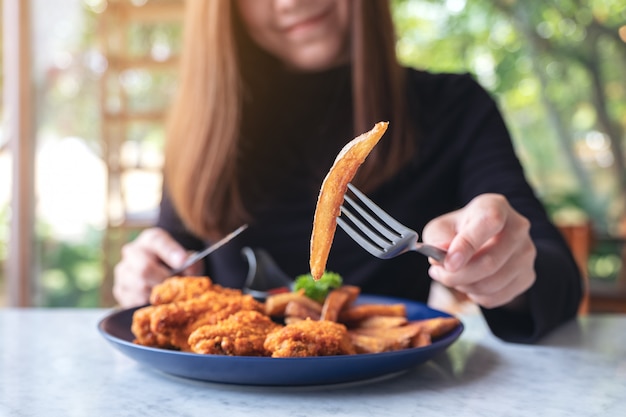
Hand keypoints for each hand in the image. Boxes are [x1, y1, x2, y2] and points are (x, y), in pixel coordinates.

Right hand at [113, 227, 202, 306]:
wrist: (163, 274)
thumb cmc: (177, 265)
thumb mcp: (187, 260)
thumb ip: (191, 262)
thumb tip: (189, 268)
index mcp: (151, 239)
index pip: (157, 241)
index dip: (171, 252)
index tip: (183, 261)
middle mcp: (132, 252)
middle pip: (144, 268)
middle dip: (164, 281)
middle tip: (176, 287)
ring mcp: (123, 271)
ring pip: (139, 287)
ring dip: (157, 294)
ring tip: (169, 294)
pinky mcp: (120, 290)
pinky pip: (133, 301)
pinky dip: (149, 304)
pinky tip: (158, 301)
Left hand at [423, 194, 535, 309]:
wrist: (483, 240)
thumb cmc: (458, 231)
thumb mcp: (441, 228)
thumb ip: (438, 240)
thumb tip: (442, 256)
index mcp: (495, 206)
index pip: (490, 222)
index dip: (467, 245)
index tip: (448, 264)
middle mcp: (518, 227)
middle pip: (490, 261)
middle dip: (457, 275)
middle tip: (438, 273)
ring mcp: (527, 253)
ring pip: (493, 283)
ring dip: (465, 286)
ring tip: (454, 276)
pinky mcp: (528, 276)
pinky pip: (497, 296)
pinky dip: (476, 295)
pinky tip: (470, 283)